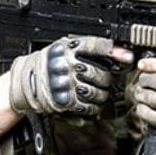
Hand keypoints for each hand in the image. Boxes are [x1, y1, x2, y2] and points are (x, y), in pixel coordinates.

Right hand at [9, 36, 132, 115]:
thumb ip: (88, 48)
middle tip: (107, 80)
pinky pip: (88, 107)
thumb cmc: (49, 63)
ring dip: (103, 96)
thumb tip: (118, 51)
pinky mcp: (64, 101)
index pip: (96, 46)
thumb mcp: (64, 47)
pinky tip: (91, 104)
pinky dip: (94, 108)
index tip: (128, 57)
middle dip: (109, 79)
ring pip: (98, 92)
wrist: (27, 81)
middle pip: (101, 73)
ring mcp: (66, 84)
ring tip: (98, 93)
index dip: (114, 51)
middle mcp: (67, 65)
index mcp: (68, 48)